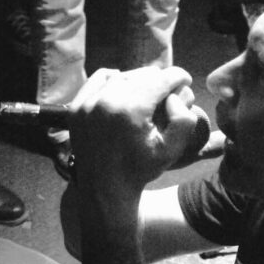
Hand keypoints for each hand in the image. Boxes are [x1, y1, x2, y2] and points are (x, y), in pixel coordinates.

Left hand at [69, 66, 197, 192]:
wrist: (105, 188)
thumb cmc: (141, 169)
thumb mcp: (172, 149)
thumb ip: (184, 119)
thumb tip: (173, 96)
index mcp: (130, 111)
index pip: (161, 79)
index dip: (179, 77)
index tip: (186, 80)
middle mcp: (106, 101)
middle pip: (142, 75)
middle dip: (160, 80)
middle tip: (169, 90)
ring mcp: (88, 103)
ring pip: (122, 75)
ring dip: (139, 81)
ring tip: (150, 92)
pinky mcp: (77, 106)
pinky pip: (100, 79)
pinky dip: (115, 79)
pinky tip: (125, 90)